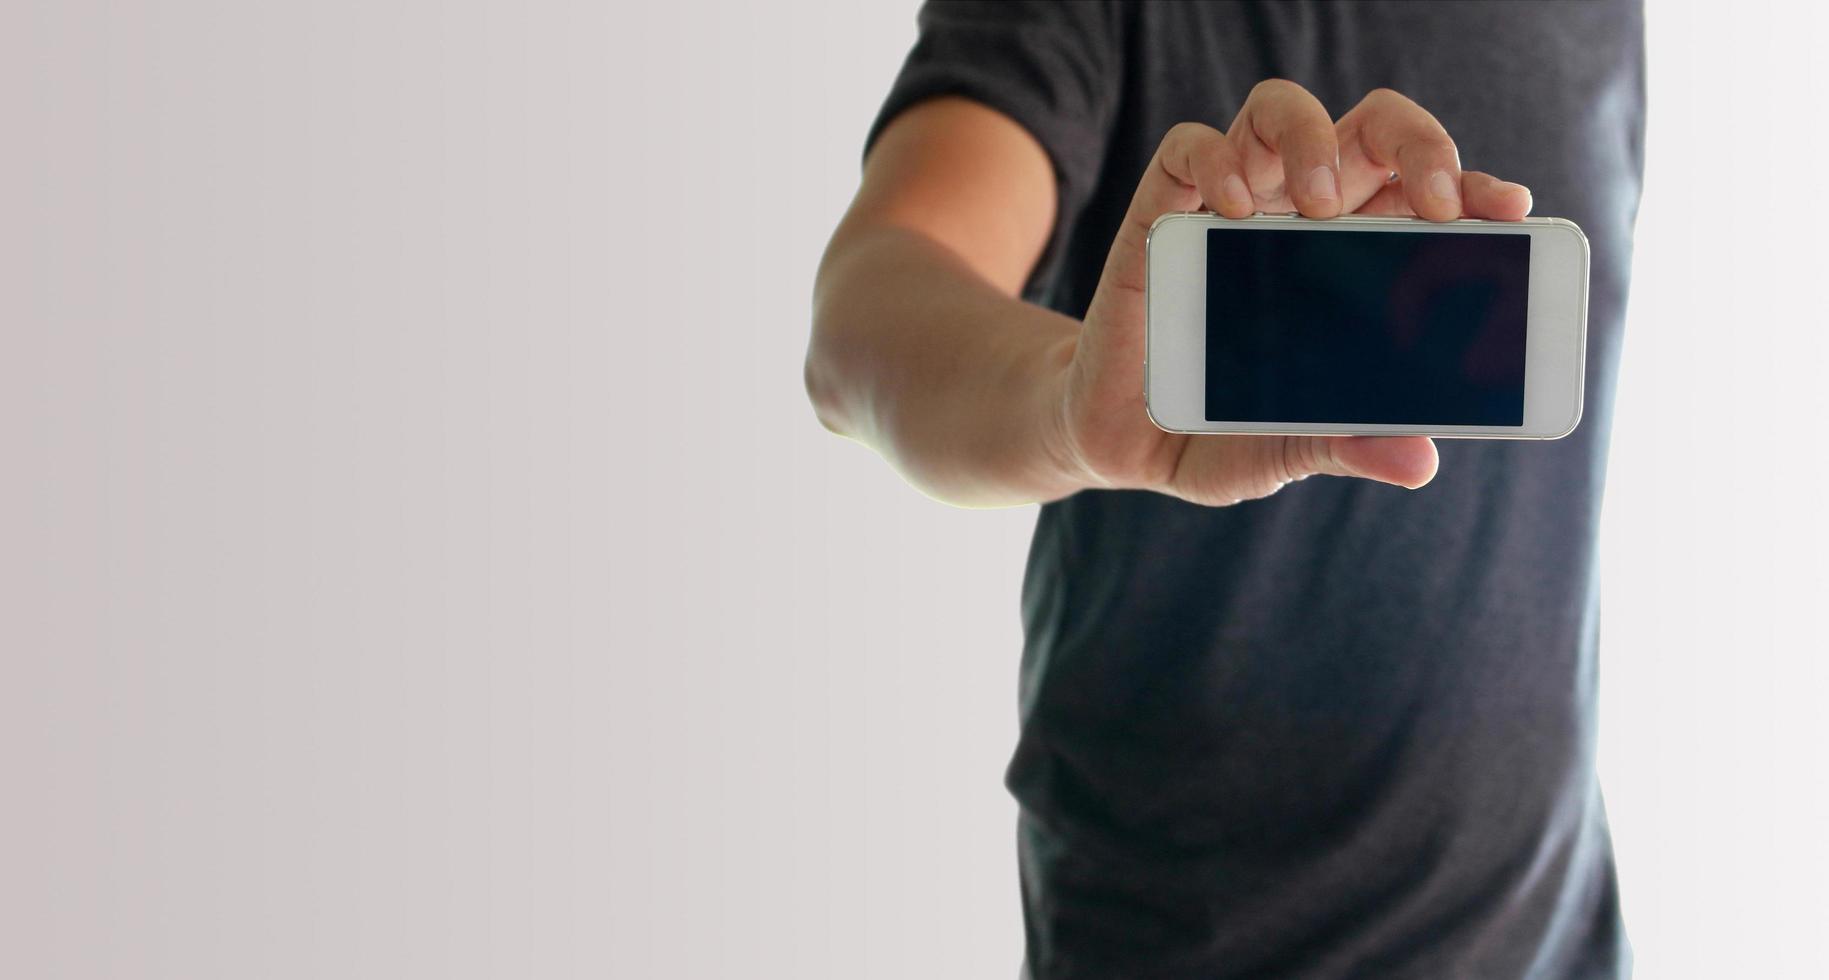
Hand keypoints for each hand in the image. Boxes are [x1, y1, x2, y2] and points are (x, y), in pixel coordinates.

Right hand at [1047, 81, 1533, 505]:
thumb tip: (1420, 459)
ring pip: (1281, 113)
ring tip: (1323, 203)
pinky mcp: (1160, 215)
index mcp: (1351, 260)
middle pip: (1369, 132)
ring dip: (1314, 138)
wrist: (1118, 441)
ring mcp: (1229, 208)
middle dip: (1418, 144)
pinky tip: (1235, 207)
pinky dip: (1216, 161)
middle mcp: (1297, 217)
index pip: (1421, 194)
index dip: (1471, 187)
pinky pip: (1189, 150)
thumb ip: (1345, 444)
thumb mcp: (1287, 448)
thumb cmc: (1216, 432)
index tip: (1507, 212)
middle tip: (1434, 205)